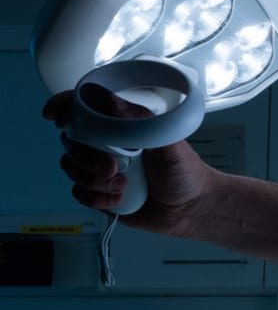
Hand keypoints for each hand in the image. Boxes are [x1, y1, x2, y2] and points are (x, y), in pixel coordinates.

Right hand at [42, 86, 215, 230]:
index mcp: (120, 127)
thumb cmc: (184, 170)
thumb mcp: (169, 142)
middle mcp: (105, 146)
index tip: (54, 115)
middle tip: (114, 167)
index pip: (84, 110)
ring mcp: (99, 170)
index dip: (64, 107)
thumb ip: (141, 122)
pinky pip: (79, 194)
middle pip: (71, 142)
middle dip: (86, 156)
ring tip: (123, 185)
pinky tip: (120, 199)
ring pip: (71, 168)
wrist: (191, 207)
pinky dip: (97, 198)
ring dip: (93, 179)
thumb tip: (111, 101)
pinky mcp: (99, 194)